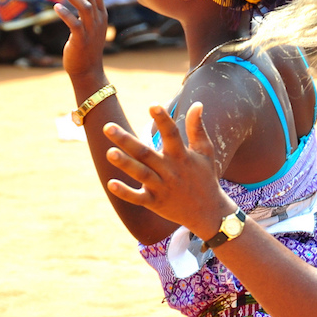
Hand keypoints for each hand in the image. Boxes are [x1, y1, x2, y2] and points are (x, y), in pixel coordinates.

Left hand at [53, 0, 108, 76]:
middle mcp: (99, 20)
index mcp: (102, 15)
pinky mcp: (82, 40)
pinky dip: (65, 13)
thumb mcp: (89, 26)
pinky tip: (55, 7)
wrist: (88, 71)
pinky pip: (74, 23)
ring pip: (83, 5)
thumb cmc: (85, 48)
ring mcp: (92, 30)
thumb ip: (85, 11)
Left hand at [104, 102, 235, 237]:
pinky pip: (138, 198)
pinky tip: (110, 183)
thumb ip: (197, 128)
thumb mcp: (205, 151)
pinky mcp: (155, 203)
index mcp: (181, 156)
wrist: (209, 213)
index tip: (153, 105)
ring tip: (109, 152)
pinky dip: (125, 192)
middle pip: (146, 153)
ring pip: (140, 174)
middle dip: (126, 141)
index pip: (172, 134)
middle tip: (108, 127)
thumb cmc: (205, 177)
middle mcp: (170, 170)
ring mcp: (162, 187)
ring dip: (124, 164)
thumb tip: (197, 103)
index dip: (163, 119)